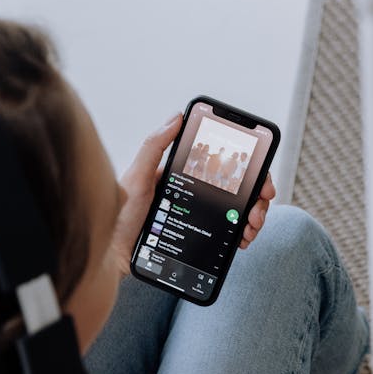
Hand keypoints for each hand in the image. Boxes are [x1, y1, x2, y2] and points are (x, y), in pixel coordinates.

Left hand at [112, 115, 276, 275]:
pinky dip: (240, 235)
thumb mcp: (135, 178)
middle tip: (259, 210)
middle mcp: (194, 195)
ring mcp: (197, 217)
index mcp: (184, 176)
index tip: (260, 179)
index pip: (223, 166)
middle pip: (237, 190)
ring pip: (236, 213)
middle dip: (256, 198)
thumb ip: (153, 147)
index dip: (248, 169)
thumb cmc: (120, 216)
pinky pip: (226, 235)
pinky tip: (242, 240)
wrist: (113, 256)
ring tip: (251, 227)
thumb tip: (177, 117)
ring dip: (253, 217)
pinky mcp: (196, 239)